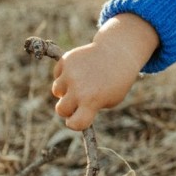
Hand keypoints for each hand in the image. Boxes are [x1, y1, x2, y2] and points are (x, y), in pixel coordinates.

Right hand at [51, 14, 158, 130]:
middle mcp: (78, 88)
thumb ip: (91, 109)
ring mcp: (70, 73)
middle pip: (61, 109)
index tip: (79, 118)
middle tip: (78, 101)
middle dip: (68, 108)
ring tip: (81, 81)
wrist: (118, 52)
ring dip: (65, 90)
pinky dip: (64, 74)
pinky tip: (79, 70)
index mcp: (92, 101)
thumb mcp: (111, 99)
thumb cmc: (117, 81)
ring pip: (57, 90)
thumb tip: (71, 115)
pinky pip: (57, 74)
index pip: (75, 123)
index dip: (76, 123)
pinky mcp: (66, 60)